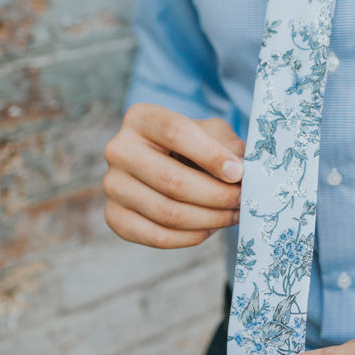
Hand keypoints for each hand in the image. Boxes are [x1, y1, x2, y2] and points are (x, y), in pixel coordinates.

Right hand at [103, 103, 244, 248]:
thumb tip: (241, 171)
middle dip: (216, 195)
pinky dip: (191, 237)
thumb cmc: (194, 146)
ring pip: (167, 212)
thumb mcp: (212, 133)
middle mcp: (118, 149)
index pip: (176, 132)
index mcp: (141, 118)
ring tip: (233, 215)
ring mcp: (112, 185)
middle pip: (171, 179)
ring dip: (209, 219)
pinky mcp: (114, 217)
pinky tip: (211, 228)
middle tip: (242, 200)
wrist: (166, 165)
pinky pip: (157, 236)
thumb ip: (228, 146)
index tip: (239, 173)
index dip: (211, 154)